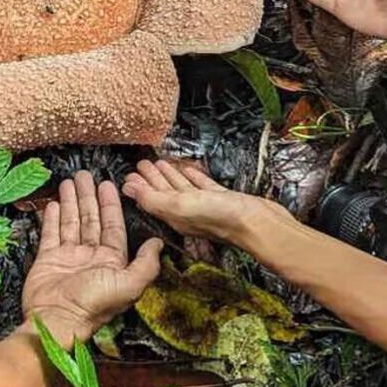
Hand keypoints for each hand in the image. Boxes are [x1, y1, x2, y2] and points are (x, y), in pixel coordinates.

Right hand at [21, 172, 163, 344]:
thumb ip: (146, 264)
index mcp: (112, 260)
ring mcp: (69, 257)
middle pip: (92, 219)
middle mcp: (91, 256)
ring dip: (71, 202)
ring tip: (69, 181)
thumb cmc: (93, 304)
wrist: (56, 320)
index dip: (111, 204)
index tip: (108, 184)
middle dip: (89, 196)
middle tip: (85, 175)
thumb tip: (158, 243)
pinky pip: (51, 234)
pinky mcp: (48, 259)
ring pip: (71, 222)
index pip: (113, 225)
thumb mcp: (128, 285)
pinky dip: (52, 218)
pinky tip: (54, 203)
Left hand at [123, 158, 279, 245]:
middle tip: (142, 164)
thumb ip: (154, 198)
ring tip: (160, 163)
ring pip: (182, 188)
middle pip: (165, 193)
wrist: (258, 223)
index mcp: (175, 216)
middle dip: (152, 178)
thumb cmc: (221, 218)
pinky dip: (194, 177)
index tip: (129, 174)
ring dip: (170, 176)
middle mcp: (188, 212)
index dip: (139, 186)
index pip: (151, 199)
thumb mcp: (180, 206)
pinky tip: (190, 170)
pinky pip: (203, 186)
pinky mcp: (222, 200)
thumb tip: (128, 189)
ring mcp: (206, 206)